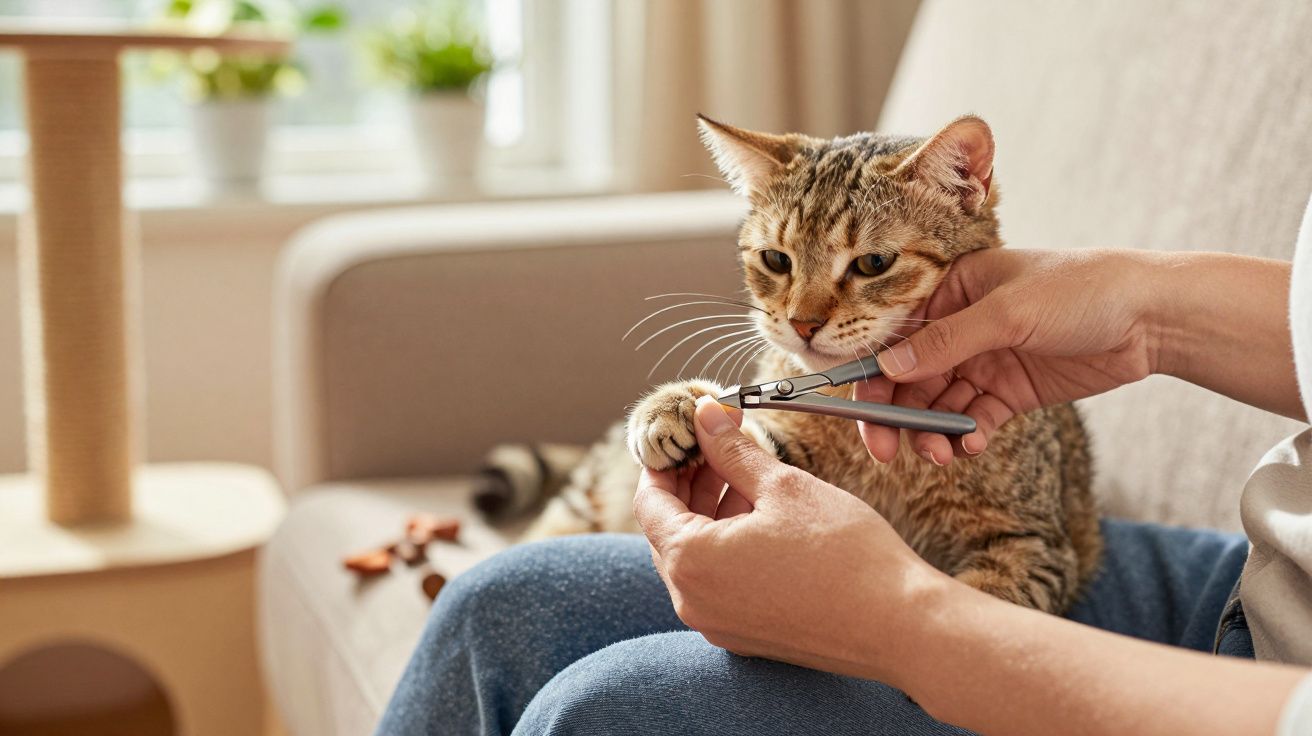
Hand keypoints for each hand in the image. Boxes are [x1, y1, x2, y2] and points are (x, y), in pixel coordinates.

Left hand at [633, 396, 947, 683]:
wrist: (901, 627)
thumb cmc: (846, 555)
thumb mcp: (783, 486)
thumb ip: (733, 451)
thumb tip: (705, 416)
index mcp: (690, 561)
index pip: (650, 501)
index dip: (664, 459)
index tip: (685, 433)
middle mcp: (692, 601)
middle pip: (667, 530)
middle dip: (689, 483)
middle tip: (717, 444)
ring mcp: (718, 625)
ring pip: (695, 557)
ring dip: (711, 512)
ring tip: (747, 474)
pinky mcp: (746, 636)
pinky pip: (719, 583)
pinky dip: (728, 546)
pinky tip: (762, 516)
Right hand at [859, 248, 1160, 464]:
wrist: (1153, 317)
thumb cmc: (1082, 290)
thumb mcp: (1009, 311)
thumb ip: (948, 341)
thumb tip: (889, 367)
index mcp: (951, 291)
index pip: (896, 336)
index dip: (873, 375)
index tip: (863, 412)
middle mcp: (961, 326)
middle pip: (911, 378)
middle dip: (898, 415)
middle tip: (887, 452)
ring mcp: (986, 360)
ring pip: (940, 405)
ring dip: (933, 432)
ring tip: (940, 455)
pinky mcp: (1011, 391)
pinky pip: (975, 419)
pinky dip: (967, 436)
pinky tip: (971, 447)